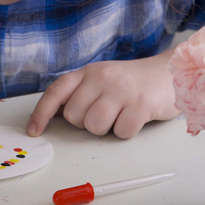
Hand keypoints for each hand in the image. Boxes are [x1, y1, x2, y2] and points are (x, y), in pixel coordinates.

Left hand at [27, 52, 177, 138]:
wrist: (169, 72)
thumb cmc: (131, 82)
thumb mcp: (102, 80)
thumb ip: (80, 93)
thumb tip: (52, 116)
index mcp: (89, 72)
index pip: (57, 92)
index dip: (41, 113)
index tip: (34, 130)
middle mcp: (102, 77)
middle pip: (74, 116)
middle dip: (86, 123)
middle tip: (105, 113)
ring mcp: (121, 90)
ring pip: (95, 126)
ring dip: (106, 129)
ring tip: (120, 115)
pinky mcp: (141, 104)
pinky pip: (121, 132)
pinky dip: (127, 131)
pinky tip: (136, 117)